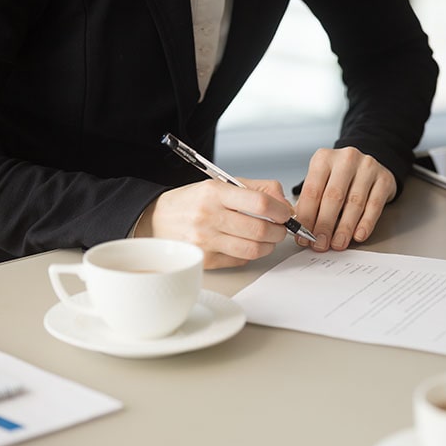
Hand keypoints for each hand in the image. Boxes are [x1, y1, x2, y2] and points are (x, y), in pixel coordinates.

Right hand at [134, 178, 292, 268]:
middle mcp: (208, 216)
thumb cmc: (195, 201)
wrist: (159, 219)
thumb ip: (258, 189)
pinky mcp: (205, 260)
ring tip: (267, 239)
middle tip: (281, 229)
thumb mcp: (222, 184)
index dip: (281, 211)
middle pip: (260, 230)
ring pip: (253, 249)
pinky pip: (240, 261)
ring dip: (268, 246)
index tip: (286, 214)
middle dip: (279, 231)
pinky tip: (245, 245)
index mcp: (215, 193)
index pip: (260, 204)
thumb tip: (285, 205)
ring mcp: (205, 241)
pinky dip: (250, 254)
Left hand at [295, 147, 396, 251]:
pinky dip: (366, 223)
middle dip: (325, 224)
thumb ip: (308, 203)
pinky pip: (374, 205)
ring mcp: (367, 167)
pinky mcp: (384, 179)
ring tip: (338, 243)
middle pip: (333, 197)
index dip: (307, 217)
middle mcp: (346, 159)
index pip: (312, 191)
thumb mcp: (320, 182)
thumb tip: (299, 230)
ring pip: (354, 202)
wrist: (366, 166)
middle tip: (320, 243)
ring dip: (344, 228)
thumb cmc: (339, 178)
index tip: (303, 236)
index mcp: (323, 158)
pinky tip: (358, 235)